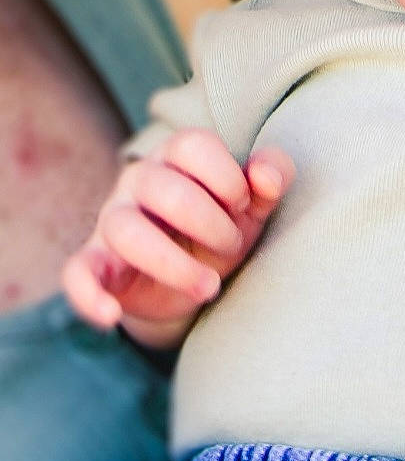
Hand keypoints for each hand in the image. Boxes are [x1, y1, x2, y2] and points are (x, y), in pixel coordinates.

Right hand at [63, 128, 293, 347]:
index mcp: (176, 157)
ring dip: (173, 263)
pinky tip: (110, 315)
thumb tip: (268, 177)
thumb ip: (272, 177)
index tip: (243, 205)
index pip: (192, 144)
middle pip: (162, 187)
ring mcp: (112, 221)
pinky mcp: (97, 264)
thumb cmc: (223, 227)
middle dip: (210, 223)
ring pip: (124, 229)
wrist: (196, 280)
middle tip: (232, 247)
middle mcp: (138, 181)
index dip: (227, 177)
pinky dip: (87, 295)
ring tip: (208, 287)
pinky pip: (76, 273)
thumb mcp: (255, 204)